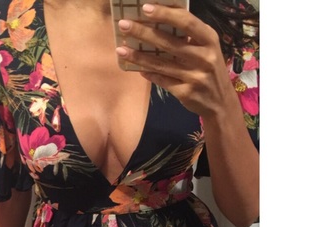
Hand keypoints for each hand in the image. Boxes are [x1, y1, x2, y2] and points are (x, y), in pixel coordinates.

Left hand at [116, 3, 236, 119]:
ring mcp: (195, 76)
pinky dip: (148, 74)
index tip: (145, 8)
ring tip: (121, 50)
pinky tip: (137, 69)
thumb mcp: (206, 49)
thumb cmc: (209, 69)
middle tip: (124, 25)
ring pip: (161, 64)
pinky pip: (162, 81)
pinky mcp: (186, 93)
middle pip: (169, 42)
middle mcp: (204, 57)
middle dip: (144, 32)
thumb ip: (189, 37)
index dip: (165, 14)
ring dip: (139, 56)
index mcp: (209, 39)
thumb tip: (157, 23)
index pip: (186, 22)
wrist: (221, 102)